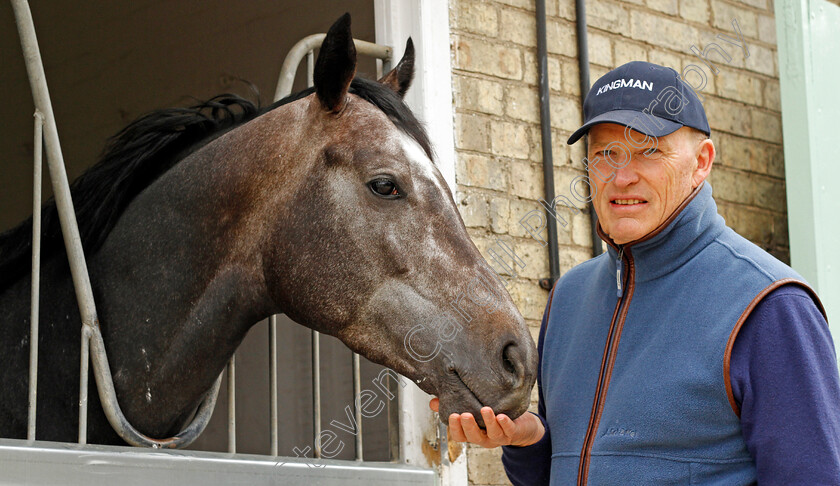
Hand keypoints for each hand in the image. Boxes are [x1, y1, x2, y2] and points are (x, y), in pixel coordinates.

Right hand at [429, 397, 544, 447]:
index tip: (452, 415)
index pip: (459, 435)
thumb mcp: (472, 410)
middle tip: (464, 414)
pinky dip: (505, 424)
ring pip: (493, 433)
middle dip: (469, 426)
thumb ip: (453, 405)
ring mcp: (499, 437)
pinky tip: (501, 416)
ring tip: (485, 409)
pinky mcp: (513, 432)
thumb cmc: (492, 416)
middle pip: (474, 437)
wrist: (521, 426)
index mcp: (472, 433)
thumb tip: (433, 401)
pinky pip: (509, 430)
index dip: (455, 427)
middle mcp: (484, 437)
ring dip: (489, 422)